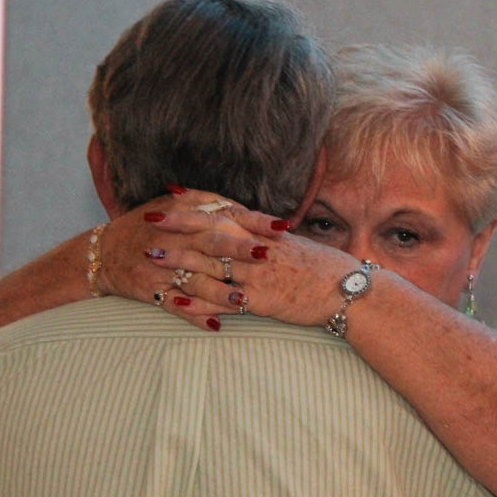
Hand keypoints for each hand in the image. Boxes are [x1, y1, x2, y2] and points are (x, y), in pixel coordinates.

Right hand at [97, 189, 290, 329]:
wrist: (102, 253)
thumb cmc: (146, 226)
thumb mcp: (172, 206)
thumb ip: (207, 204)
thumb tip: (243, 208)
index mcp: (184, 214)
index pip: (225, 216)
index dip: (254, 222)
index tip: (282, 227)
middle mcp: (175, 239)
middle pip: (211, 244)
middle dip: (239, 250)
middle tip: (266, 256)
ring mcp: (163, 267)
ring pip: (196, 280)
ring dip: (220, 291)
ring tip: (244, 300)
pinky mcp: (152, 290)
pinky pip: (175, 306)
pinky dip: (194, 316)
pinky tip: (215, 325)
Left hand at [143, 200, 361, 327]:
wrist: (349, 291)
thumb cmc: (323, 270)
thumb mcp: (294, 247)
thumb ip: (269, 239)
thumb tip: (253, 232)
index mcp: (265, 234)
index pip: (225, 212)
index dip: (197, 203)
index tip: (171, 194)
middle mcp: (258, 249)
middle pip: (211, 232)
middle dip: (178, 225)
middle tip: (148, 218)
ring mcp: (258, 274)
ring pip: (211, 264)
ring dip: (179, 261)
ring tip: (151, 256)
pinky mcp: (261, 300)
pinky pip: (223, 302)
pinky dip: (197, 302)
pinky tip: (174, 301)